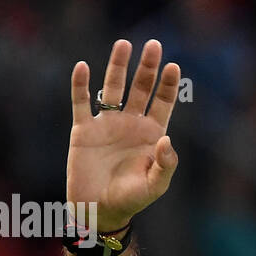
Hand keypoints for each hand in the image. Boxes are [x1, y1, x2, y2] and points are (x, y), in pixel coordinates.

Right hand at [67, 39, 181, 230]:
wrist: (99, 210)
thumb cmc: (131, 199)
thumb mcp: (155, 185)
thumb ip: (166, 164)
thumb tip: (167, 140)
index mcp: (151, 134)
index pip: (163, 103)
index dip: (168, 85)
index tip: (174, 66)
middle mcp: (130, 124)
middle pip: (140, 88)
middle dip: (147, 67)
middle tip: (153, 44)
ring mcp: (106, 124)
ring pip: (112, 88)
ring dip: (118, 67)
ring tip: (124, 44)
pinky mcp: (83, 130)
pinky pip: (81, 103)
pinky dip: (81, 85)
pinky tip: (83, 67)